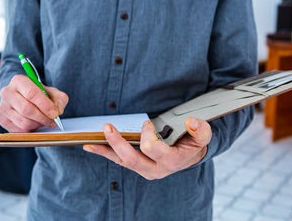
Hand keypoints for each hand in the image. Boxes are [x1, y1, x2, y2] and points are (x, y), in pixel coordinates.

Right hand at [0, 74, 68, 131]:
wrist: (22, 97)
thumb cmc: (38, 94)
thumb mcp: (51, 91)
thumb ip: (59, 98)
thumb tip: (58, 110)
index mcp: (19, 81)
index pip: (32, 94)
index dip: (45, 105)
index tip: (55, 113)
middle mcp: (7, 93)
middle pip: (27, 109)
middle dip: (43, 117)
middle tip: (53, 120)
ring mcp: (3, 107)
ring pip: (23, 122)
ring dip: (38, 124)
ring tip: (45, 121)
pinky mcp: (3, 120)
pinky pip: (20, 130)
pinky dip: (32, 129)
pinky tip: (36, 123)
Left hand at [83, 117, 211, 179]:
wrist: (189, 156)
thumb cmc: (193, 144)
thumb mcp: (202, 136)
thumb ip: (201, 130)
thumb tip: (191, 121)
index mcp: (171, 161)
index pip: (152, 148)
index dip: (148, 134)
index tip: (148, 123)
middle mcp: (155, 169)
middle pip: (131, 159)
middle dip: (117, 142)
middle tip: (107, 127)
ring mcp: (144, 169)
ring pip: (121, 161)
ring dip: (105, 149)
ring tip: (88, 140)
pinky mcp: (136, 166)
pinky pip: (118, 161)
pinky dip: (104, 153)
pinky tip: (90, 146)